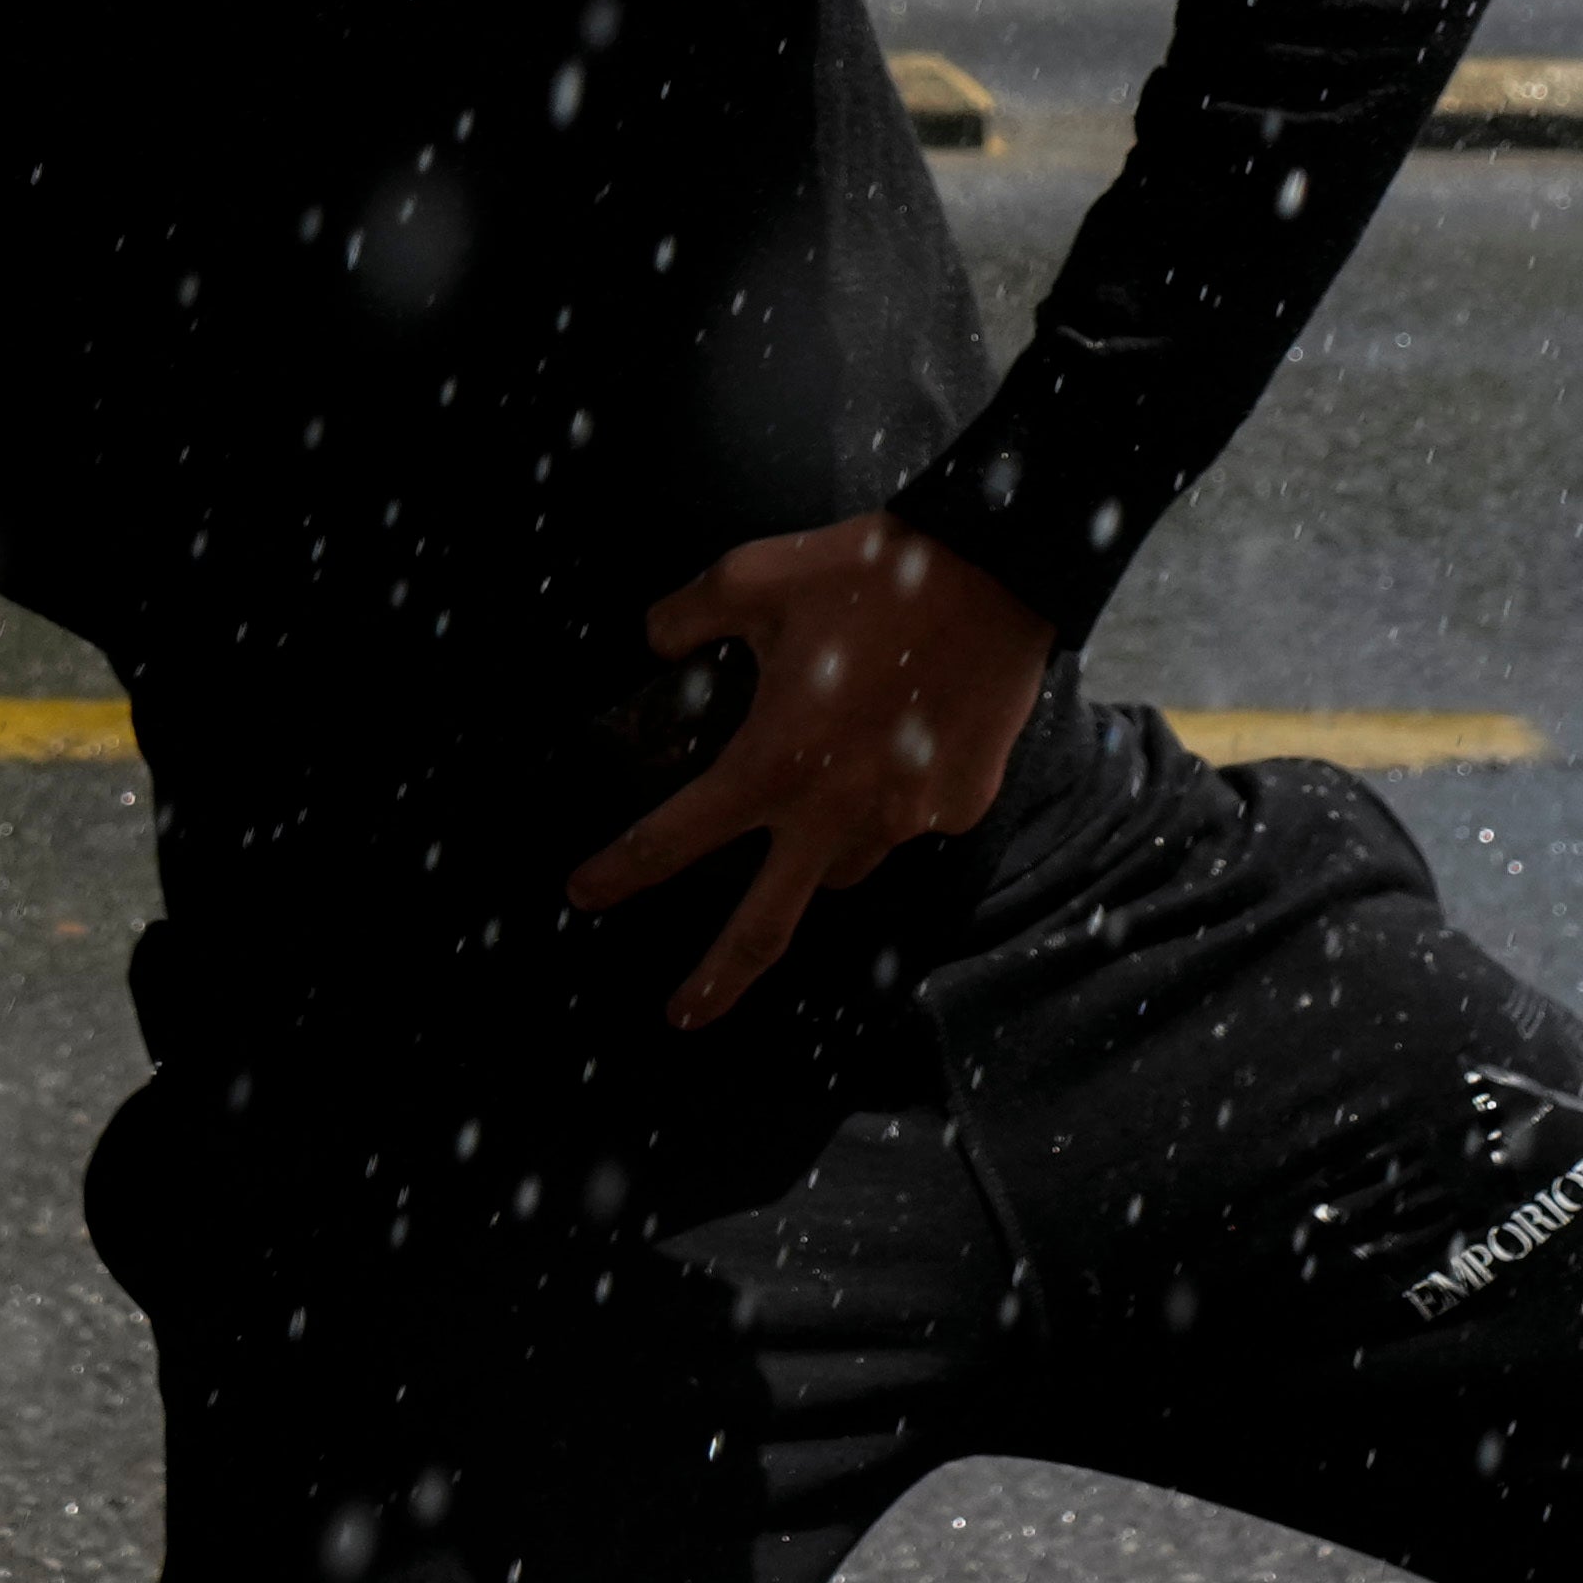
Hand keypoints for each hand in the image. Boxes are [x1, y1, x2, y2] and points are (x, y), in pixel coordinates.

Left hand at [563, 517, 1050, 1027]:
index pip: (676, 839)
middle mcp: (837, 812)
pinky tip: (895, 744)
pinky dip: (888, 799)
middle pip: (764, 928)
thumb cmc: (869, 575)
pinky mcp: (959, 807)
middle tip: (682, 1012)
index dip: (621, 871)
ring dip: (814, 853)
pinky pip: (908, 822)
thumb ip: (688, 615)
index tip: (584, 893)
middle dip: (717, 980)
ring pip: (842, 867)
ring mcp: (905, 819)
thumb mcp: (754, 575)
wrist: (998, 570)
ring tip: (813, 802)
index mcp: (774, 764)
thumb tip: (654, 638)